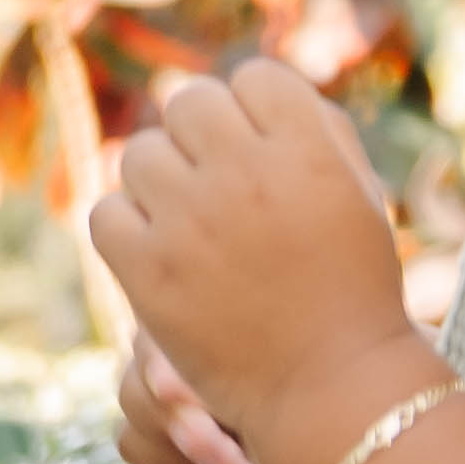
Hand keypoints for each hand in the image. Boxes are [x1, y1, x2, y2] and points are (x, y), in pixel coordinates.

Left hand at [78, 56, 425, 463]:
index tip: (262, 150)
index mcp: (307, 149)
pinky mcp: (147, 270)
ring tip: (190, 224)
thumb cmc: (351, 286)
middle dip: (202, 139)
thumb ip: (313, 129)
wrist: (332, 386)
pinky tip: (159, 254)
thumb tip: (250, 90)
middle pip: (189, 103)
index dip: (257, 110)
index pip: (254, 77)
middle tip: (218, 183)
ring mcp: (190, 221)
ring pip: (141, 154)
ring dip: (162, 182)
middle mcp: (245, 173)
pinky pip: (106, 213)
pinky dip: (127, 230)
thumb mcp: (358, 194)